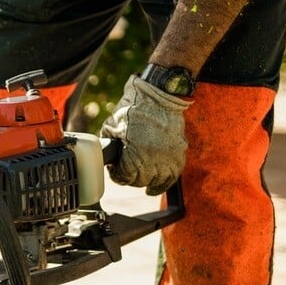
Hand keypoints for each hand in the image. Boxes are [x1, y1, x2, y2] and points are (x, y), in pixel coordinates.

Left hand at [100, 76, 190, 195]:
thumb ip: (107, 145)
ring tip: (138, 175)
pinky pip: (172, 177)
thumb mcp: (111, 127)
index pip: (124, 177)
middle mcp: (154, 159)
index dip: (116, 175)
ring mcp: (169, 157)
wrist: (159, 96)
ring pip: (155, 181)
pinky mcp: (179, 153)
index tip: (114, 169)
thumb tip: (106, 158)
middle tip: (125, 169)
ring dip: (145, 180)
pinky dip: (162, 184)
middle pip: (139, 181)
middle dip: (129, 177)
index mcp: (136, 154)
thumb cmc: (133, 109)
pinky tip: (153, 188)